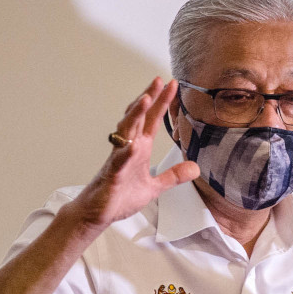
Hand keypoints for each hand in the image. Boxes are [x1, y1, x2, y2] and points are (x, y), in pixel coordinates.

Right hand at [72, 78, 198, 230]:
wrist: (98, 213)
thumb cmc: (120, 196)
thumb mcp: (154, 186)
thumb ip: (173, 175)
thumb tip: (194, 167)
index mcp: (139, 148)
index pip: (152, 120)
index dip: (161, 103)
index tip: (171, 85)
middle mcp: (128, 148)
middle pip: (138, 118)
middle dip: (148, 98)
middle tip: (159, 81)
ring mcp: (118, 160)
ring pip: (126, 132)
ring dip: (134, 116)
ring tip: (145, 99)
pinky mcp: (112, 175)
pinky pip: (118, 161)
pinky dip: (125, 153)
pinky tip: (133, 144)